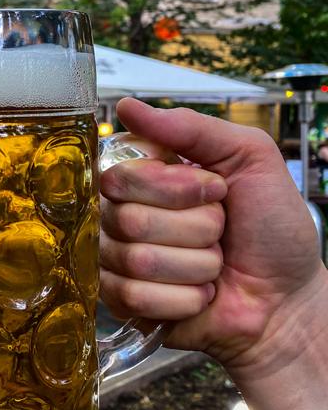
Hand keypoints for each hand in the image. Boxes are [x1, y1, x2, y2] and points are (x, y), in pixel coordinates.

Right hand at [99, 98, 327, 381]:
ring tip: (215, 266)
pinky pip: (134, 296)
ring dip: (195, 266)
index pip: (121, 173)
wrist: (289, 298)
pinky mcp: (124, 303)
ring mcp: (120, 261)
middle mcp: (124, 215)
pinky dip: (183, 298)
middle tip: (220, 232)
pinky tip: (200, 295)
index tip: (215, 191)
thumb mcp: (249, 158)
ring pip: (136, 260)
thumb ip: (191, 128)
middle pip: (128, 218)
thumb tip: (128, 106)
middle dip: (195, 229)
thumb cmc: (272, 229)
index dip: (173, 187)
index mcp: (146, 178)